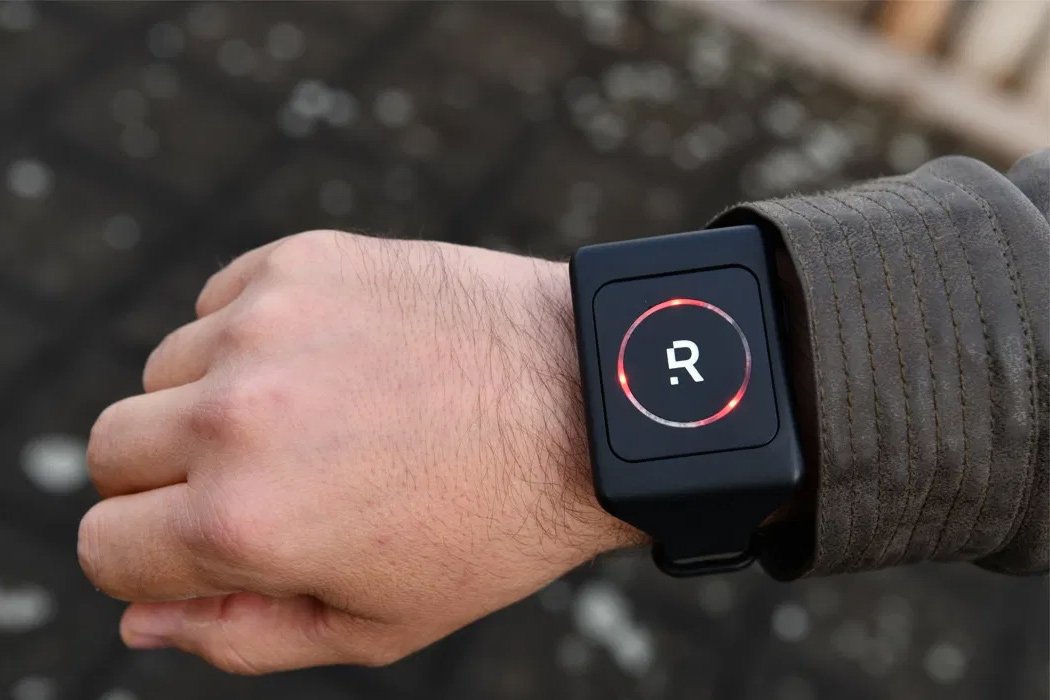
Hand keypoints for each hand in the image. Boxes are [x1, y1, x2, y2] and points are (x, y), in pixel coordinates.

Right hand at [79, 231, 644, 673]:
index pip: (105, 545)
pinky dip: (253, 334)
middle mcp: (235, 415)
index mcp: (241, 522)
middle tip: (260, 482)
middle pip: (112, 450)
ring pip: (166, 371)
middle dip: (164, 481)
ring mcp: (266, 323)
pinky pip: (222, 301)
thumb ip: (242, 634)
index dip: (148, 557)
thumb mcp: (379, 623)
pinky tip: (335, 358)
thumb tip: (142, 618)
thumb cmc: (497, 523)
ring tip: (316, 417)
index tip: (198, 545)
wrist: (591, 399)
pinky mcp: (303, 261)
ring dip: (211, 401)